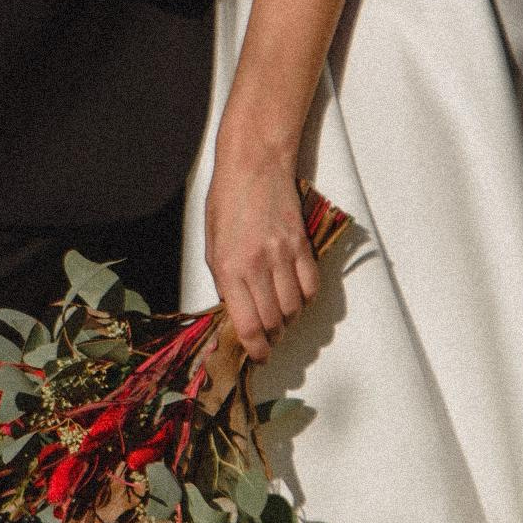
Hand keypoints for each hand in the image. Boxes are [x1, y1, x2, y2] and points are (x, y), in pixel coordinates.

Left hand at [205, 153, 318, 361]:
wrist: (254, 165)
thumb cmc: (226, 201)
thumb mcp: (211, 244)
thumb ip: (224, 279)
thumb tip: (236, 309)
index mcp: (229, 267)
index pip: (248, 324)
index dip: (256, 349)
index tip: (259, 357)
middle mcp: (258, 265)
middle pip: (274, 321)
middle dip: (272, 337)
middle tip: (268, 339)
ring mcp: (283, 255)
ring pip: (294, 308)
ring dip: (288, 321)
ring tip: (281, 319)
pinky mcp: (302, 245)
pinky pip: (310, 286)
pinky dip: (305, 300)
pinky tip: (296, 298)